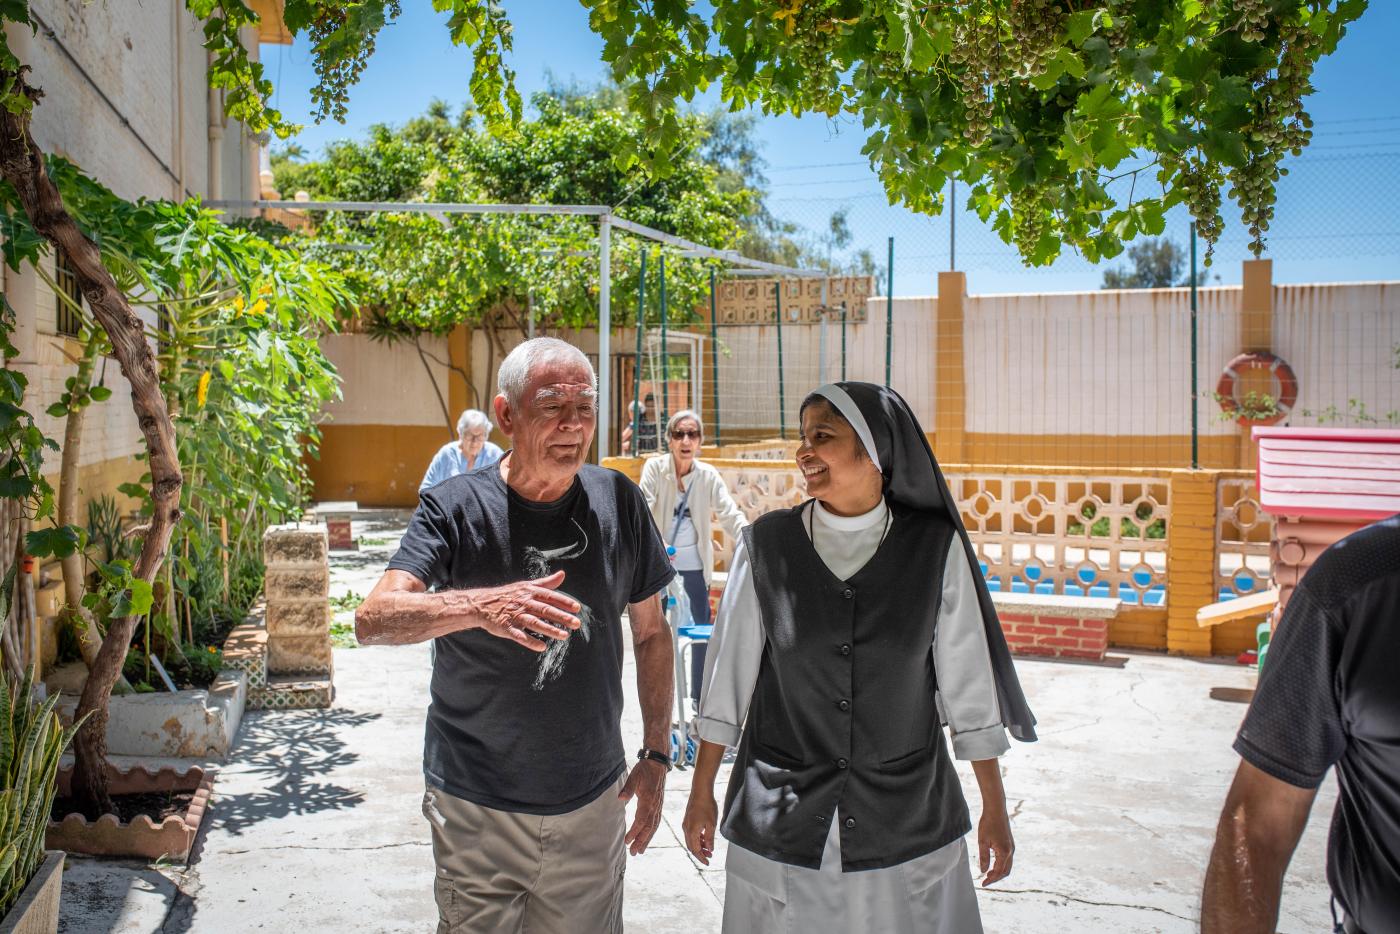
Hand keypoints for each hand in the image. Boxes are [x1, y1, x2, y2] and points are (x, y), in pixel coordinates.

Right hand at [465, 570, 580, 650]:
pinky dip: (530, 641)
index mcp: (530, 592)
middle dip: (561, 617)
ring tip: (564, 636)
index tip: (577, 608)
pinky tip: (541, 647)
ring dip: (550, 629)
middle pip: (545, 610)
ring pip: (534, 623)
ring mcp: (515, 615)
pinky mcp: (506, 627)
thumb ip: (546, 582)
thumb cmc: (508, 594)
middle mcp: (524, 603)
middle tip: (576, 624)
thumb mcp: (526, 585)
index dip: (564, 602)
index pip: (550, 596)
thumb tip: (562, 574)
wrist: (482, 603)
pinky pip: (519, 635)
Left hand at [618, 759, 666, 854]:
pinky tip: (647, 837)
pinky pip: (656, 822)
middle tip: (634, 853)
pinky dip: (651, 832)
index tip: (627, 841)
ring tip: (640, 850)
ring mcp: (658, 806)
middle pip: (648, 827)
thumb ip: (628, 788)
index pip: (641, 820)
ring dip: (647, 839)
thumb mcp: (634, 776)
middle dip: (641, 841)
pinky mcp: (659, 805)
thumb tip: (621, 798)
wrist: (657, 763)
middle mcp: (655, 806)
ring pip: (653, 826)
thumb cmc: (644, 770)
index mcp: (648, 800)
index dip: (634, 832)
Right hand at [682, 789, 717, 865]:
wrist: (700, 791)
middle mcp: (686, 829)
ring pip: (691, 840)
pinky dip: (697, 839)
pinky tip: (704, 838)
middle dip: (700, 853)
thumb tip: (710, 849)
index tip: (708, 863)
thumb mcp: (711, 824)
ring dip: (699, 846)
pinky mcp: (687, 820)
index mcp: (691, 831)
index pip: (696, 850)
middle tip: (709, 856)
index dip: (701, 857)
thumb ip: (710, 838)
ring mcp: (686, 824)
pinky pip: (691, 834)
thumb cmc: (707, 806)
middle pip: (692, 847)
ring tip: (709, 848)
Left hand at [978, 803, 1014, 885]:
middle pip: (1005, 871)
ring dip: (999, 872)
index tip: (983, 884)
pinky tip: (992, 863)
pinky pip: (1007, 859)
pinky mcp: (1010, 844)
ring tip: (988, 874)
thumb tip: (983, 871)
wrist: (996, 809)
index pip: (999, 871)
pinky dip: (1001, 865)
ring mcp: (1012, 847)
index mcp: (1004, 852)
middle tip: (985, 881)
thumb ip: (984, 857)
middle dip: (996, 878)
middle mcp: (1011, 851)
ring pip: (1007, 865)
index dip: (991, 879)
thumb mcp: (982, 841)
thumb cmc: (988, 823)